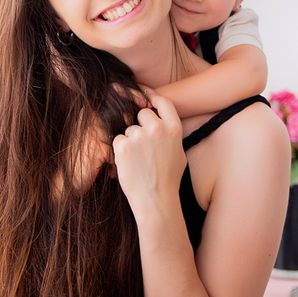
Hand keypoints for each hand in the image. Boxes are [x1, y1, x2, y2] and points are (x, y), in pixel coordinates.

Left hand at [112, 92, 186, 216]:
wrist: (156, 200)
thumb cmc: (168, 179)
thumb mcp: (179, 153)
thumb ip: (171, 134)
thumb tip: (163, 120)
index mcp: (173, 129)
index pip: (164, 102)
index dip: (155, 97)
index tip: (147, 96)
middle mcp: (157, 129)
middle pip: (143, 114)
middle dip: (141, 125)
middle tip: (143, 146)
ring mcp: (139, 136)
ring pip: (129, 128)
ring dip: (130, 140)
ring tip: (138, 160)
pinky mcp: (123, 145)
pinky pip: (118, 139)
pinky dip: (120, 150)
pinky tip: (129, 163)